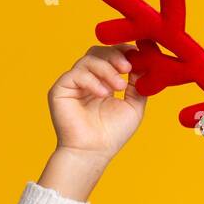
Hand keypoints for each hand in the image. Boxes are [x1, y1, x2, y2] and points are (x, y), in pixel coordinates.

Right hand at [47, 45, 146, 162]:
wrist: (93, 152)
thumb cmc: (112, 133)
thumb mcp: (134, 105)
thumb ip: (138, 84)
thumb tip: (144, 63)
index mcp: (102, 81)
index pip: (110, 56)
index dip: (123, 51)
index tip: (137, 54)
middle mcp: (86, 79)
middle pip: (97, 52)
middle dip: (115, 56)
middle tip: (128, 68)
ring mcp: (72, 83)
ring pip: (88, 60)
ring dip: (107, 69)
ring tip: (119, 87)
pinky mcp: (60, 89)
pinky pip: (76, 74)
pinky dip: (92, 81)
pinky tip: (104, 94)